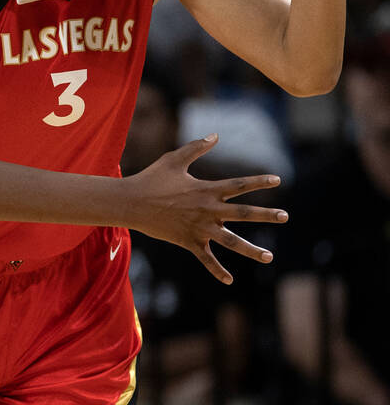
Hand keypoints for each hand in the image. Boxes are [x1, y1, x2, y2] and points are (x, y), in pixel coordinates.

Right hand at [123, 134, 286, 283]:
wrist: (131, 203)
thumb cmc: (151, 179)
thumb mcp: (173, 159)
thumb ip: (196, 148)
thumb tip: (215, 135)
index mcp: (206, 190)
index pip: (238, 185)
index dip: (259, 181)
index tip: (278, 179)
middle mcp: (207, 210)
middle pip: (242, 213)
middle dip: (266, 215)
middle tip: (285, 216)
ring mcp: (199, 228)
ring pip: (231, 242)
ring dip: (251, 250)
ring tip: (269, 256)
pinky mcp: (189, 242)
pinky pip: (206, 259)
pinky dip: (217, 270)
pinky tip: (230, 280)